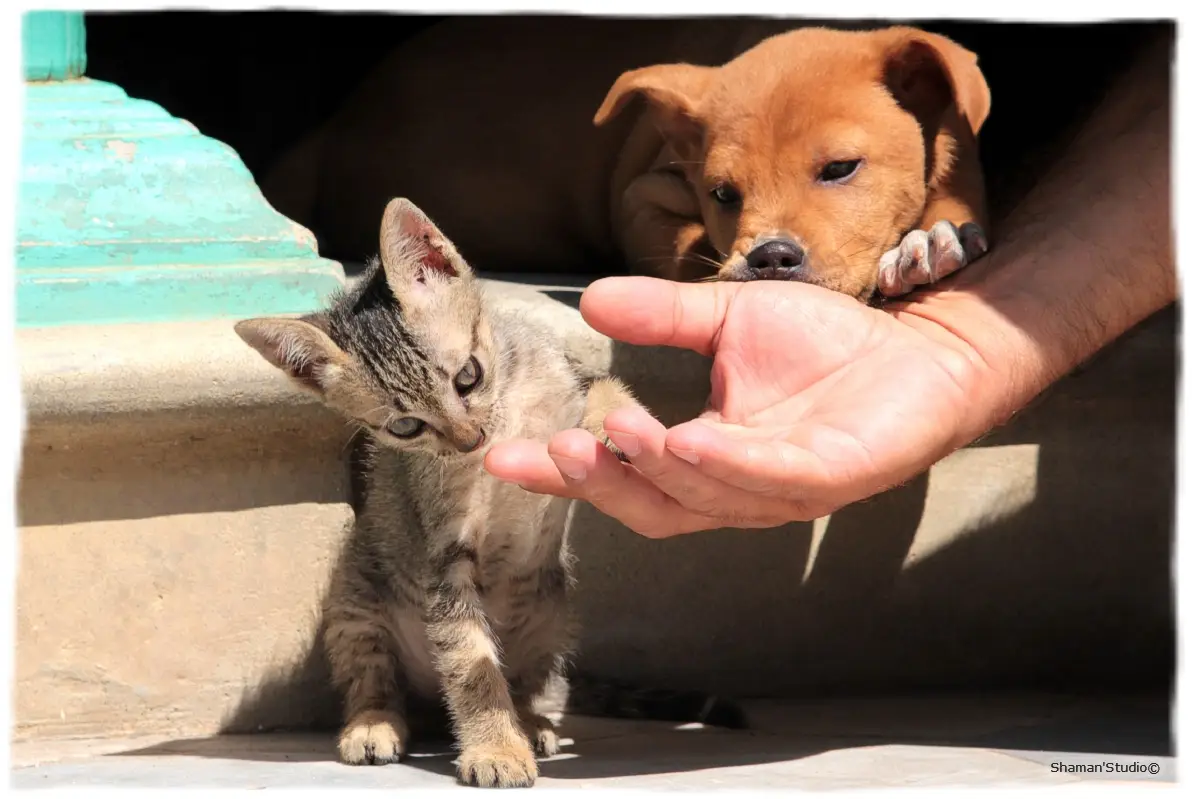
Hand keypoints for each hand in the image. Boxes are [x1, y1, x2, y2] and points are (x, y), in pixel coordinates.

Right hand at [484, 275, 991, 536]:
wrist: (921, 350)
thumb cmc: (826, 345)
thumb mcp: (726, 320)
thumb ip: (663, 317)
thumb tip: (592, 301)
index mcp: (703, 460)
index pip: (622, 476)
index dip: (563, 475)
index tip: (503, 455)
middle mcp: (734, 488)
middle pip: (651, 507)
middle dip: (600, 484)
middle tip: (559, 448)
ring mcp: (782, 491)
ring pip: (702, 499)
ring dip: (655, 470)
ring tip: (617, 429)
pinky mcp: (831, 477)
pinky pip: (767, 479)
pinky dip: (722, 465)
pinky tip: (687, 440)